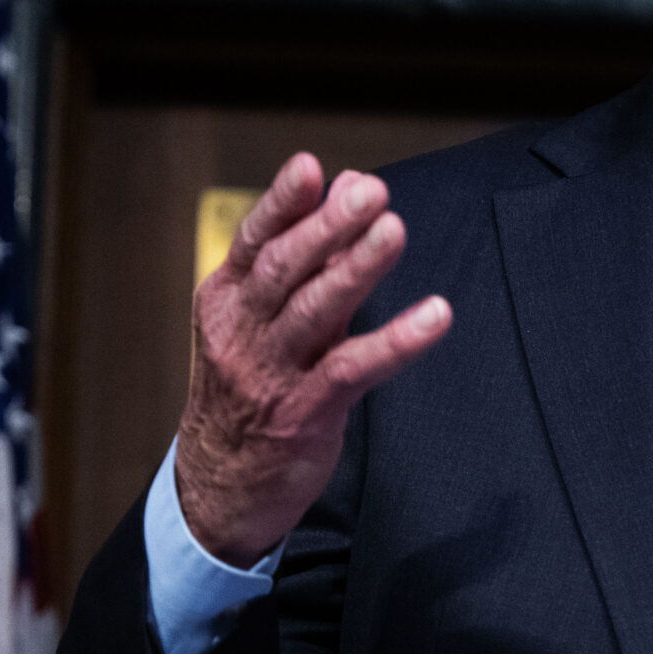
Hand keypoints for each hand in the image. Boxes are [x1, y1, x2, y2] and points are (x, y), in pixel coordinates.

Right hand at [174, 154, 450, 565]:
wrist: (218, 486)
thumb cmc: (250, 388)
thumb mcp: (262, 320)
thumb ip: (307, 259)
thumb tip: (345, 185)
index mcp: (227, 301)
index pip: (254, 242)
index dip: (282, 203)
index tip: (310, 167)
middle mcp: (242, 332)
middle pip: (284, 269)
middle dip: (327, 226)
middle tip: (370, 192)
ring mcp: (270, 374)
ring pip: (313, 312)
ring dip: (356, 270)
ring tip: (394, 232)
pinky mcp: (303, 414)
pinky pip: (352, 370)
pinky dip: (395, 341)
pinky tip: (433, 317)